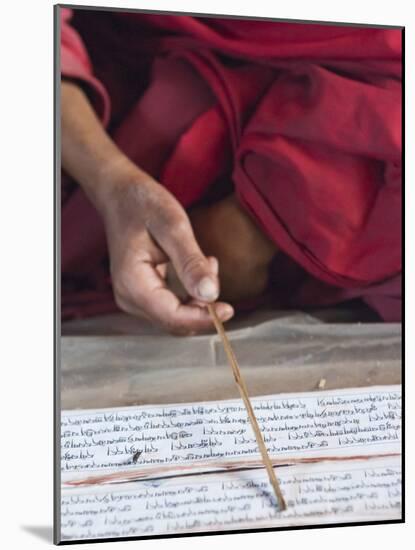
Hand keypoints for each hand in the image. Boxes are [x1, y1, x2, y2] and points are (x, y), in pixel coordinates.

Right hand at [61, 80, 233, 333]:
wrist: (120, 194)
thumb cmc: (143, 205)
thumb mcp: (173, 227)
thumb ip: (191, 263)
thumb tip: (211, 295)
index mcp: (133, 284)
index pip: (173, 318)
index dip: (203, 318)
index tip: (229, 309)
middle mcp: (129, 298)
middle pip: (175, 321)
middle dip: (202, 306)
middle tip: (214, 269)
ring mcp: (133, 298)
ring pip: (175, 316)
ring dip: (197, 298)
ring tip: (206, 261)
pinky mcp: (140, 294)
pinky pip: (170, 305)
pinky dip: (190, 293)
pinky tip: (197, 267)